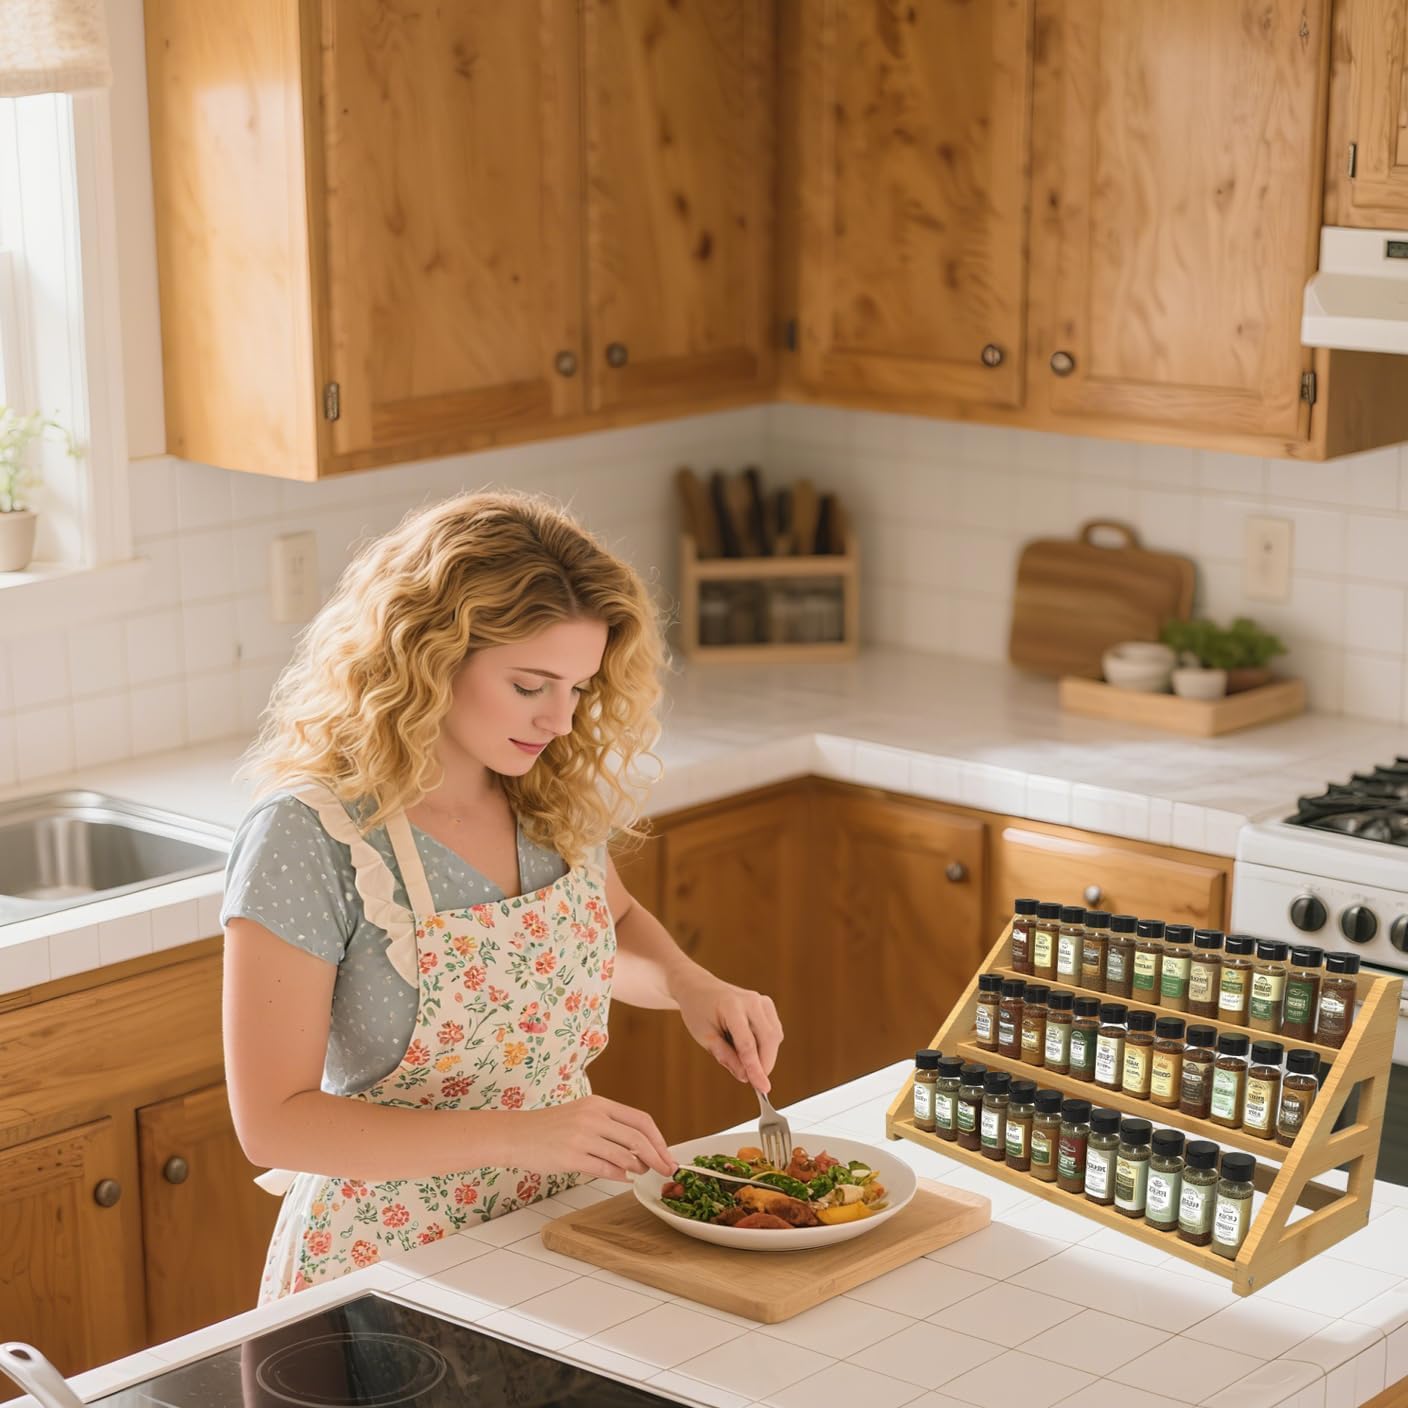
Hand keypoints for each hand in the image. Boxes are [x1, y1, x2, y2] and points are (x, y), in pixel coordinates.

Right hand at [514, 1095, 675, 1180]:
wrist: (517, 1134)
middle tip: (666, 1170)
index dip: (659, 1139)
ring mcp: (581, 1137)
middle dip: (657, 1157)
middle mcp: (592, 1117)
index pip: (641, 1120)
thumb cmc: (551, 1127)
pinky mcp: (571, 1157)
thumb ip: (610, 1127)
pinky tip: (624, 1178)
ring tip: (641, 1173)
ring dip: (638, 1167)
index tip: (667, 1154)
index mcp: (599, 1104)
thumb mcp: (583, 1116)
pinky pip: (604, 1169)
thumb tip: (641, 1151)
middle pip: (637, 1138)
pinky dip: (619, 1175)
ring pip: (624, 1155)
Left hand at [672, 973, 782, 1092]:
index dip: (756, 1068)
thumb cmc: (698, 1011)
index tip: (762, 1088)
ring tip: (744, 1059)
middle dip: (765, 1064)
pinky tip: (751, 1048)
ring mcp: (761, 1000)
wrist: (699, 987)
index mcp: (731, 1006)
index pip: (748, 1044)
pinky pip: (774, 1031)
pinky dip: (767, 1046)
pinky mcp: (766, 1004)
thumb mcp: (704, 1037)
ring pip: (775, 1036)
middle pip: (767, 1039)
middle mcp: (750, 1000)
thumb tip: (745, 1076)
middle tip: (755, 1082)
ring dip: (766, 1055)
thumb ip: (725, 1056)